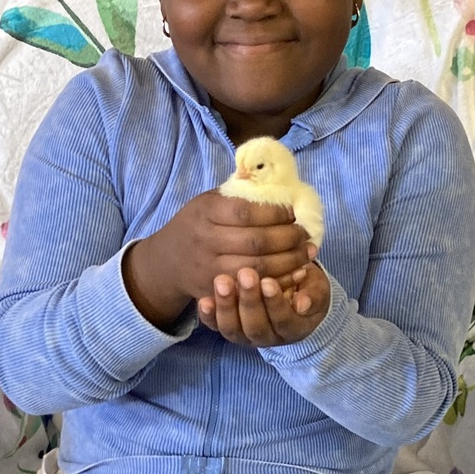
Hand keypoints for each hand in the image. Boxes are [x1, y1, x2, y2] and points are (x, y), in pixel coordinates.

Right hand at [122, 191, 314, 327]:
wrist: (167, 261)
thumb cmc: (196, 225)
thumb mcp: (208, 201)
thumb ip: (238, 194)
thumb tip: (278, 182)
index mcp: (205, 212)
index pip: (247, 212)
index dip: (276, 213)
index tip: (294, 211)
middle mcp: (206, 241)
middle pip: (257, 242)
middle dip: (289, 237)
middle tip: (305, 234)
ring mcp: (210, 269)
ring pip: (259, 268)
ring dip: (290, 261)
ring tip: (307, 252)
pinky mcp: (217, 291)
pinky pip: (254, 289)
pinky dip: (279, 281)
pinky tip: (296, 272)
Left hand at [198, 262, 330, 346]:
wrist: (290, 293)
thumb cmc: (305, 287)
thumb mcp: (317, 289)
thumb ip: (314, 295)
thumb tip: (303, 304)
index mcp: (292, 328)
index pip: (283, 320)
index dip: (275, 303)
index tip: (268, 281)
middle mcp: (267, 337)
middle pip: (255, 326)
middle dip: (249, 301)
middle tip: (245, 274)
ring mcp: (245, 335)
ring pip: (233, 329)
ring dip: (226, 306)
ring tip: (222, 281)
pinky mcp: (228, 326)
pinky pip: (215, 326)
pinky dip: (208, 315)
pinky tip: (202, 300)